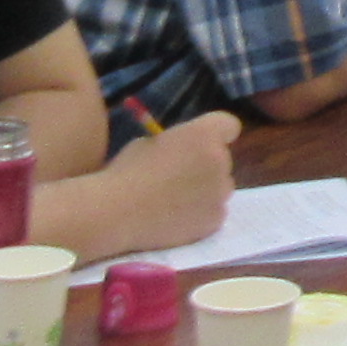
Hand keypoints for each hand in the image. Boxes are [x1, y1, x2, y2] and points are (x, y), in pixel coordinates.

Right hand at [101, 109, 241, 247]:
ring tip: (175, 202)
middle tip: (179, 177)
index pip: (229, 125)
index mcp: (204, 134)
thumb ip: (175, 144)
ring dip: (206, 190)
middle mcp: (220, 160)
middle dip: (206, 165)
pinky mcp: (216, 219)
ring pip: (221, 187)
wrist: (118, 212)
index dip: (216, 134)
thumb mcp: (149, 143)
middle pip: (222, 159)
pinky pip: (215, 212)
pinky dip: (201, 214)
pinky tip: (177, 218)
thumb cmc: (127, 171)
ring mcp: (221, 192)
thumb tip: (179, 153)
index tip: (200, 144)